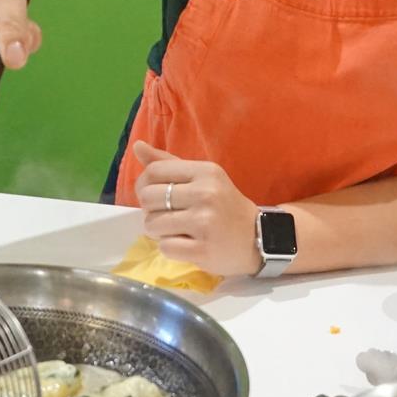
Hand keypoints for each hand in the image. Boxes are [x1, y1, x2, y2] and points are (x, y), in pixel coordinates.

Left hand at [131, 141, 261, 275]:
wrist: (259, 238)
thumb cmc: (225, 206)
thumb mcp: (203, 179)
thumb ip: (169, 164)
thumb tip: (137, 146)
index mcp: (205, 172)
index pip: (154, 171)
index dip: (143, 186)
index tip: (153, 197)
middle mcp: (205, 193)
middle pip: (148, 198)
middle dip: (150, 211)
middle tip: (167, 216)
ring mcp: (205, 222)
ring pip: (152, 225)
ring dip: (158, 232)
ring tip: (177, 231)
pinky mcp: (203, 249)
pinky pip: (165, 247)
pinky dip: (170, 249)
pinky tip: (186, 245)